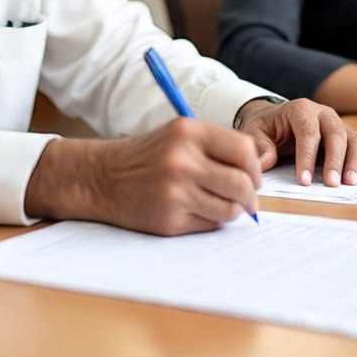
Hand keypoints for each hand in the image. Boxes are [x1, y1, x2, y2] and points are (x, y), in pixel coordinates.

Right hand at [24, 118, 261, 235]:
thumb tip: (256, 173)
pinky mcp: (169, 219)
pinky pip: (209, 225)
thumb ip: (216, 147)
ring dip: (232, 211)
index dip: (255, 166)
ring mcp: (175, 192)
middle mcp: (181, 160)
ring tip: (219, 204)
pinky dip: (210, 221)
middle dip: (251, 195)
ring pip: (230, 209)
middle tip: (248, 198)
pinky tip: (194, 211)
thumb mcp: (177, 135)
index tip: (252, 175)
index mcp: (187, 132)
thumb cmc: (145, 156)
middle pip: (242, 183)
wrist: (100, 178)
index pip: (243, 150)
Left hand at [234, 98, 356, 187]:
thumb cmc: (266, 126)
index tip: (304, 180)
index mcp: (300, 109)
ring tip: (352, 182)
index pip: (308, 132)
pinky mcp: (346, 136)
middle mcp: (323, 113)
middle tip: (332, 183)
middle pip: (335, 134)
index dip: (307, 156)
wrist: (276, 119)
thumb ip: (260, 146)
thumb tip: (265, 163)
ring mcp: (337, 124)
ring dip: (355, 161)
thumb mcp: (255, 132)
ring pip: (353, 139)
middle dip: (335, 160)